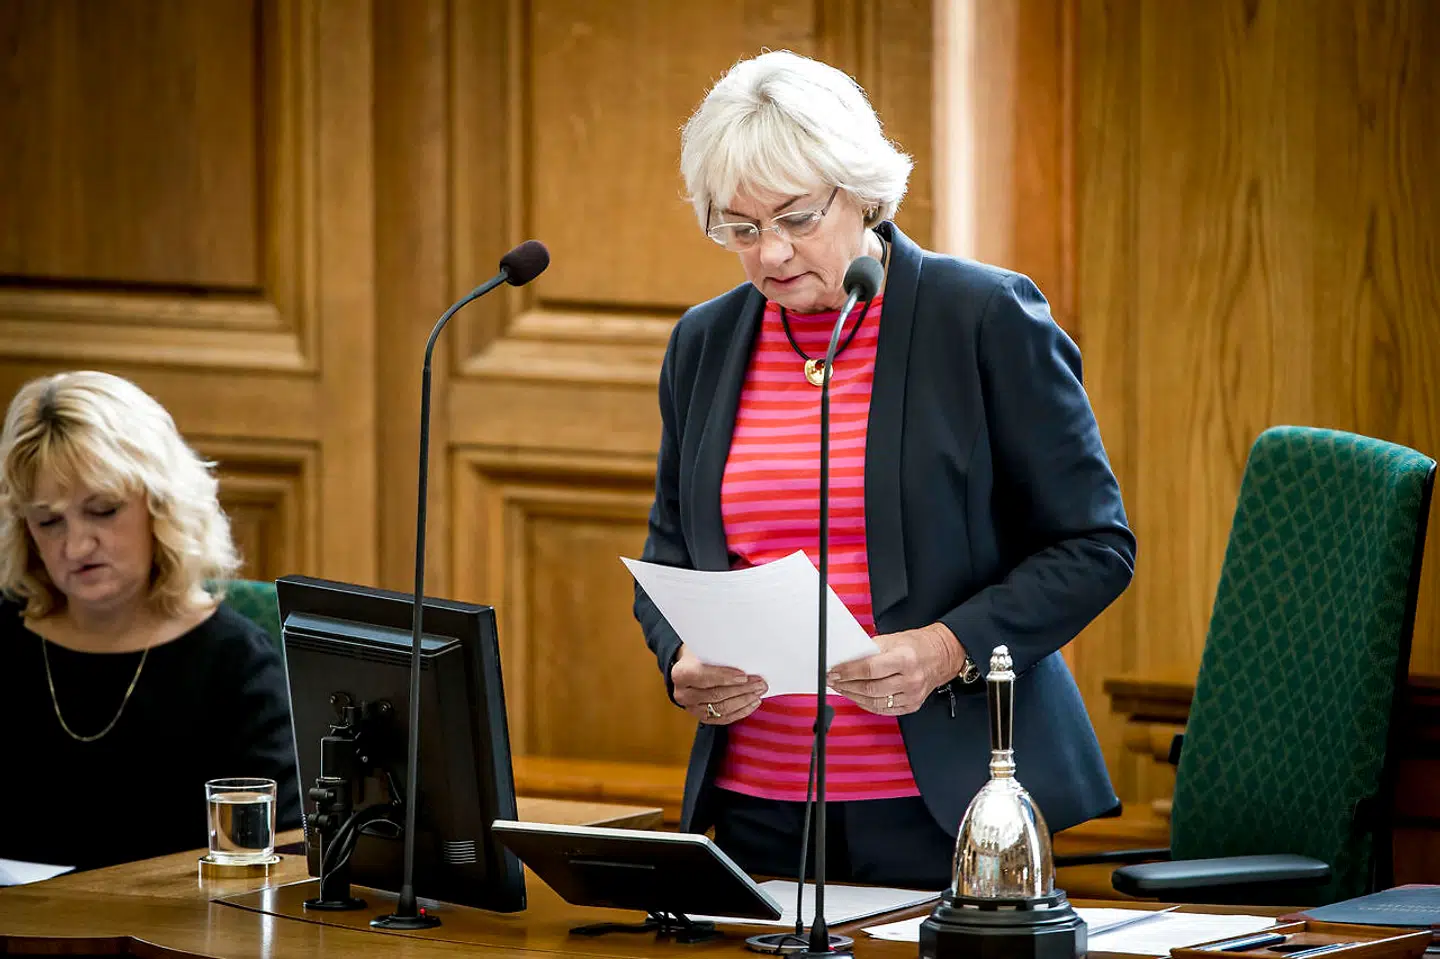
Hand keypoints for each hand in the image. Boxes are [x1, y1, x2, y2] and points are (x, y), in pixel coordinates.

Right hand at [670, 645, 767, 724]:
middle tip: (759, 683)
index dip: (724, 677)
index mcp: (681, 673)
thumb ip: (719, 653)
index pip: (703, 676)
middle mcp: (683, 694)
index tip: (743, 676)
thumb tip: (744, 656)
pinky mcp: (702, 717)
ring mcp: (692, 708)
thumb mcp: (704, 648)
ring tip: (758, 692)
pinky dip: (741, 711)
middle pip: (715, 694)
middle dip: (741, 689)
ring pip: (721, 709)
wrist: (688, 669)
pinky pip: (724, 719)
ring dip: (744, 701)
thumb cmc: (699, 656)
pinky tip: (752, 703)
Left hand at [826, 623, 964, 715]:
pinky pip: (884, 710)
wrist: (942, 656)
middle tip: (833, 681)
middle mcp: (910, 679)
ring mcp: (912, 695)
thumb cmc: (917, 645)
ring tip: (842, 689)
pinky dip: (867, 705)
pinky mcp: (912, 705)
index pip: (870, 669)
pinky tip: (857, 698)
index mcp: (905, 659)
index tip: (834, 672)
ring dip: (853, 696)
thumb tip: (846, 658)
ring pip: (875, 702)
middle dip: (847, 685)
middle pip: (870, 688)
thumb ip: (870, 649)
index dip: (848, 672)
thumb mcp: (892, 639)